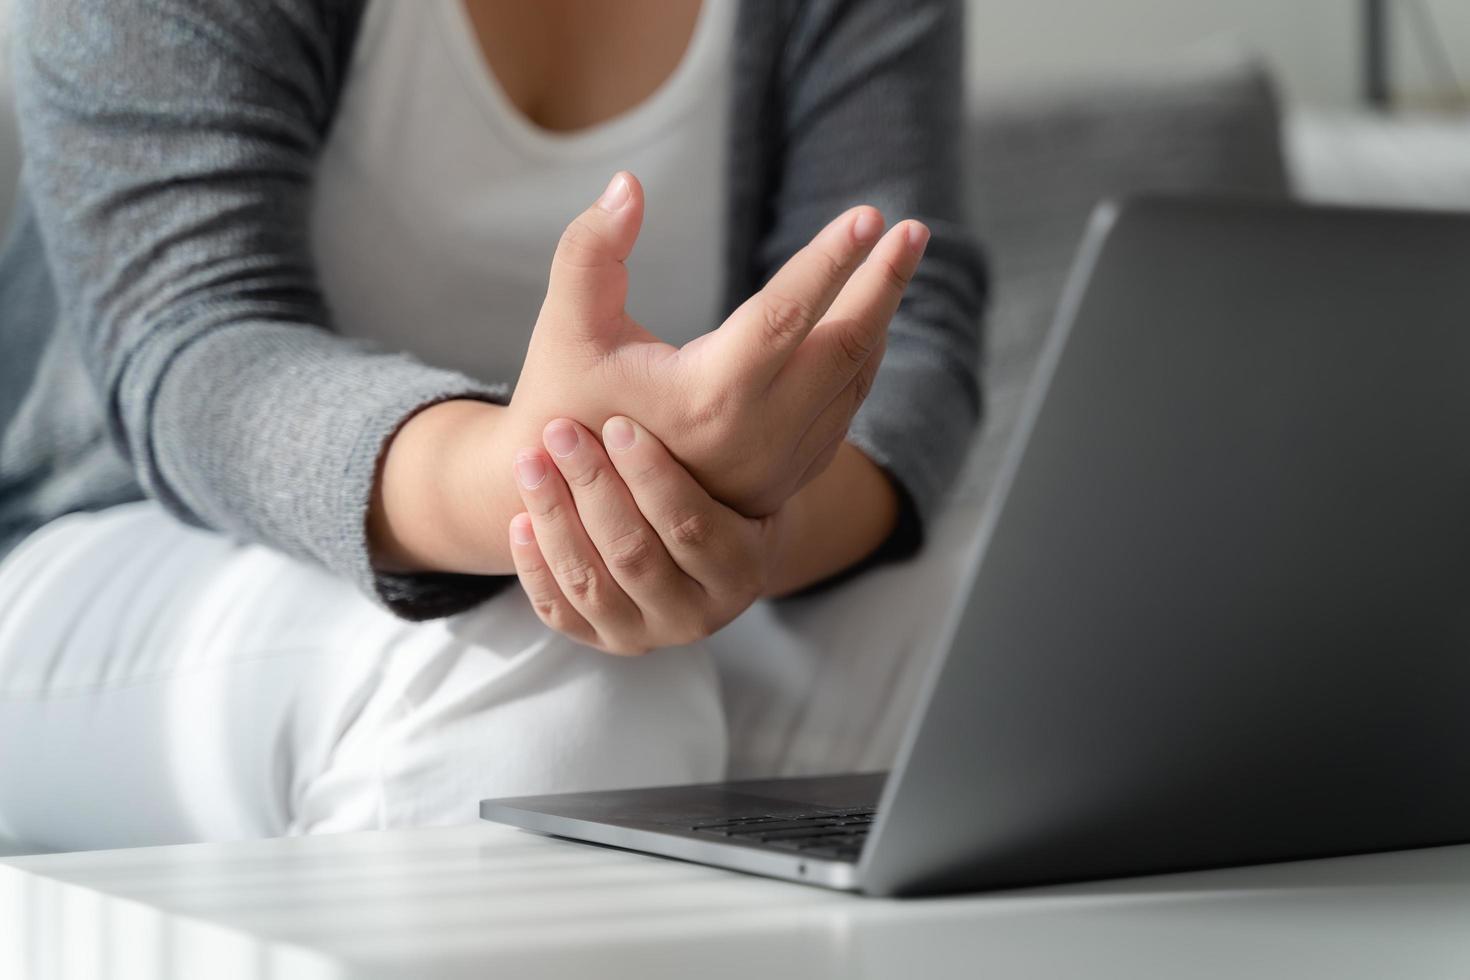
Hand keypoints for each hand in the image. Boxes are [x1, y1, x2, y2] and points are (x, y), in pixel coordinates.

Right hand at [505, 171, 928, 517]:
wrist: (575, 504)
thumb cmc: (564, 401)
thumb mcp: (566, 326)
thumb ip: (590, 251)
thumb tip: (629, 184)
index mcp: (705, 397)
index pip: (786, 315)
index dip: (830, 260)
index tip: (869, 214)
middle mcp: (754, 439)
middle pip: (843, 348)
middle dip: (884, 284)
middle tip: (914, 230)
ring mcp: (775, 466)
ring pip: (852, 383)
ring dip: (879, 319)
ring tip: (894, 260)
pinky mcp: (782, 479)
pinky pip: (842, 412)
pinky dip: (861, 361)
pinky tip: (867, 321)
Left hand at [508, 415, 785, 654]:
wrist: (679, 523)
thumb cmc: (703, 468)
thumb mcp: (725, 443)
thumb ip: (731, 391)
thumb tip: (784, 306)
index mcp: (744, 565)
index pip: (691, 526)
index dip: (651, 476)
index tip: (618, 424)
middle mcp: (702, 612)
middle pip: (635, 554)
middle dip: (592, 488)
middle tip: (560, 432)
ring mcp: (648, 633)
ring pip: (591, 582)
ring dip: (553, 517)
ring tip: (530, 461)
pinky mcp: (600, 638)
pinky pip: (558, 609)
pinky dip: (535, 564)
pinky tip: (519, 518)